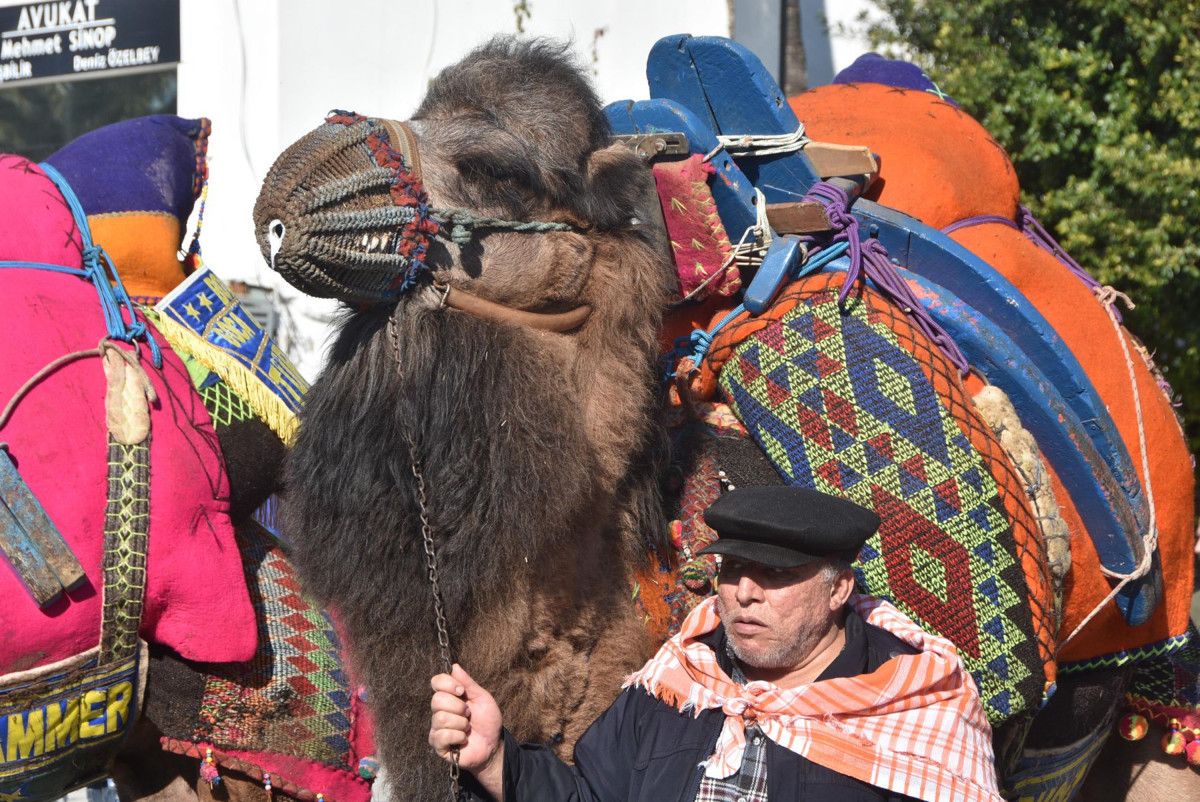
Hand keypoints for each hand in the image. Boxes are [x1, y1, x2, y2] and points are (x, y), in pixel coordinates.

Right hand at [429, 664, 503, 798]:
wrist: (493, 745)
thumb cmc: (488, 721)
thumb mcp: (482, 698)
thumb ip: (468, 683)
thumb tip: (454, 666)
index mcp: (449, 696)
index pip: (436, 682)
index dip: (448, 684)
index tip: (462, 692)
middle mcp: (440, 710)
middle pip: (437, 700)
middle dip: (459, 707)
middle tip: (469, 714)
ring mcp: (437, 727)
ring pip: (441, 718)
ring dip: (461, 724)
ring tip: (467, 728)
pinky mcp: (438, 744)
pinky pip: (441, 735)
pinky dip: (458, 736)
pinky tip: (463, 739)